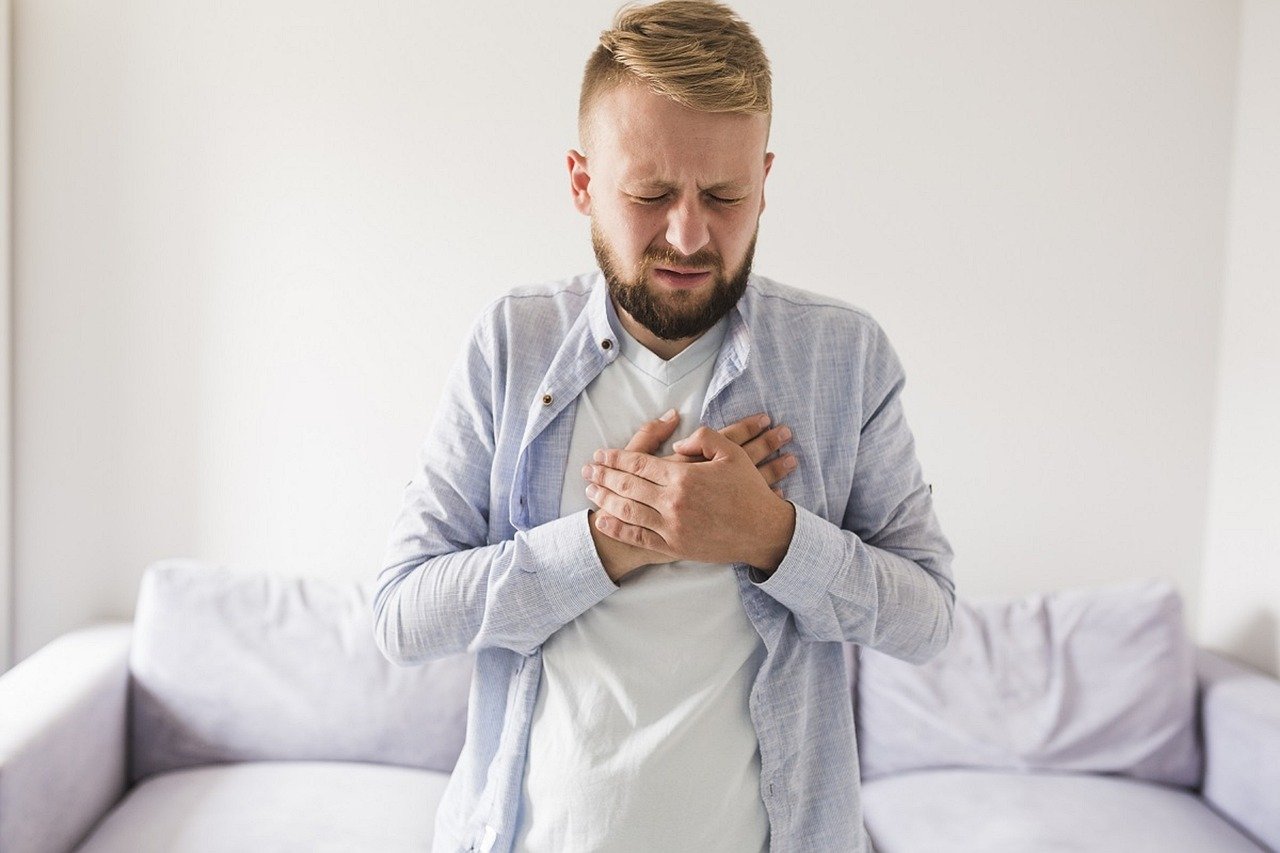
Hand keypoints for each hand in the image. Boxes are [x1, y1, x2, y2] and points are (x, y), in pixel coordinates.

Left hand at [585, 426, 796, 569]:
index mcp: (684, 476)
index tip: (599, 455)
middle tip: (586, 471)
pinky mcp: (675, 546)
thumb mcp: (731, 453)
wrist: (763, 531)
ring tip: (590, 492)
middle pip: (627, 486)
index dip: (615, 459)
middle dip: (603, 477)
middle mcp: (673, 502)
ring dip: (605, 500)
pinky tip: (604, 521)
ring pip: (628, 511)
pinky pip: (639, 538)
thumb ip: (703, 439)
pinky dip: (618, 529)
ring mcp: (672, 527)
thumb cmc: (748, 490)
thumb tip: (677, 443)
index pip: (638, 464)